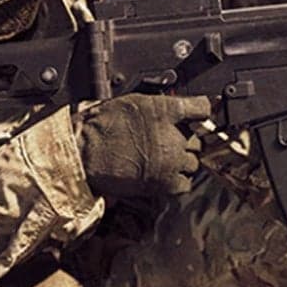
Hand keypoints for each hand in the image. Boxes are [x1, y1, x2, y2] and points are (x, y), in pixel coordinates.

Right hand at [78, 93, 212, 197]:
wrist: (84, 154)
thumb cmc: (100, 127)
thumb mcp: (132, 103)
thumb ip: (159, 108)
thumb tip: (174, 111)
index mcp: (165, 111)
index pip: (202, 108)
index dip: (202, 112)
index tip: (200, 116)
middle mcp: (173, 136)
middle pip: (198, 139)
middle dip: (187, 140)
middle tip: (169, 142)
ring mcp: (171, 161)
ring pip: (193, 162)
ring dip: (182, 161)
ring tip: (163, 160)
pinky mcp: (164, 183)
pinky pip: (185, 183)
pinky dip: (178, 180)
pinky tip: (165, 175)